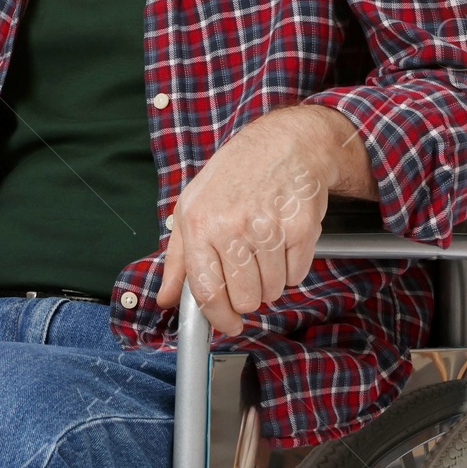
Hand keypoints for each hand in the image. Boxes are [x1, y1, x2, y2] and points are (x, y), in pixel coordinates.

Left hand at [153, 110, 335, 335]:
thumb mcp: (193, 205)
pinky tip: (284, 237)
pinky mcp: (300, 229)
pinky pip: (296, 274)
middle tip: (250, 266)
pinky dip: (292, 265)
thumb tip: (166, 299)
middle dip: (249, 293)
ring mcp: (267, 228)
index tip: (229, 324)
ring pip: (272, 291)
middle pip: (244, 299)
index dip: (219, 318)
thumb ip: (178, 258)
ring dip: (271, 278)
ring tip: (267, 244)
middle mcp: (231, 226)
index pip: (206, 291)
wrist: (287, 143)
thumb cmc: (237, 173)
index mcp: (199, 223)